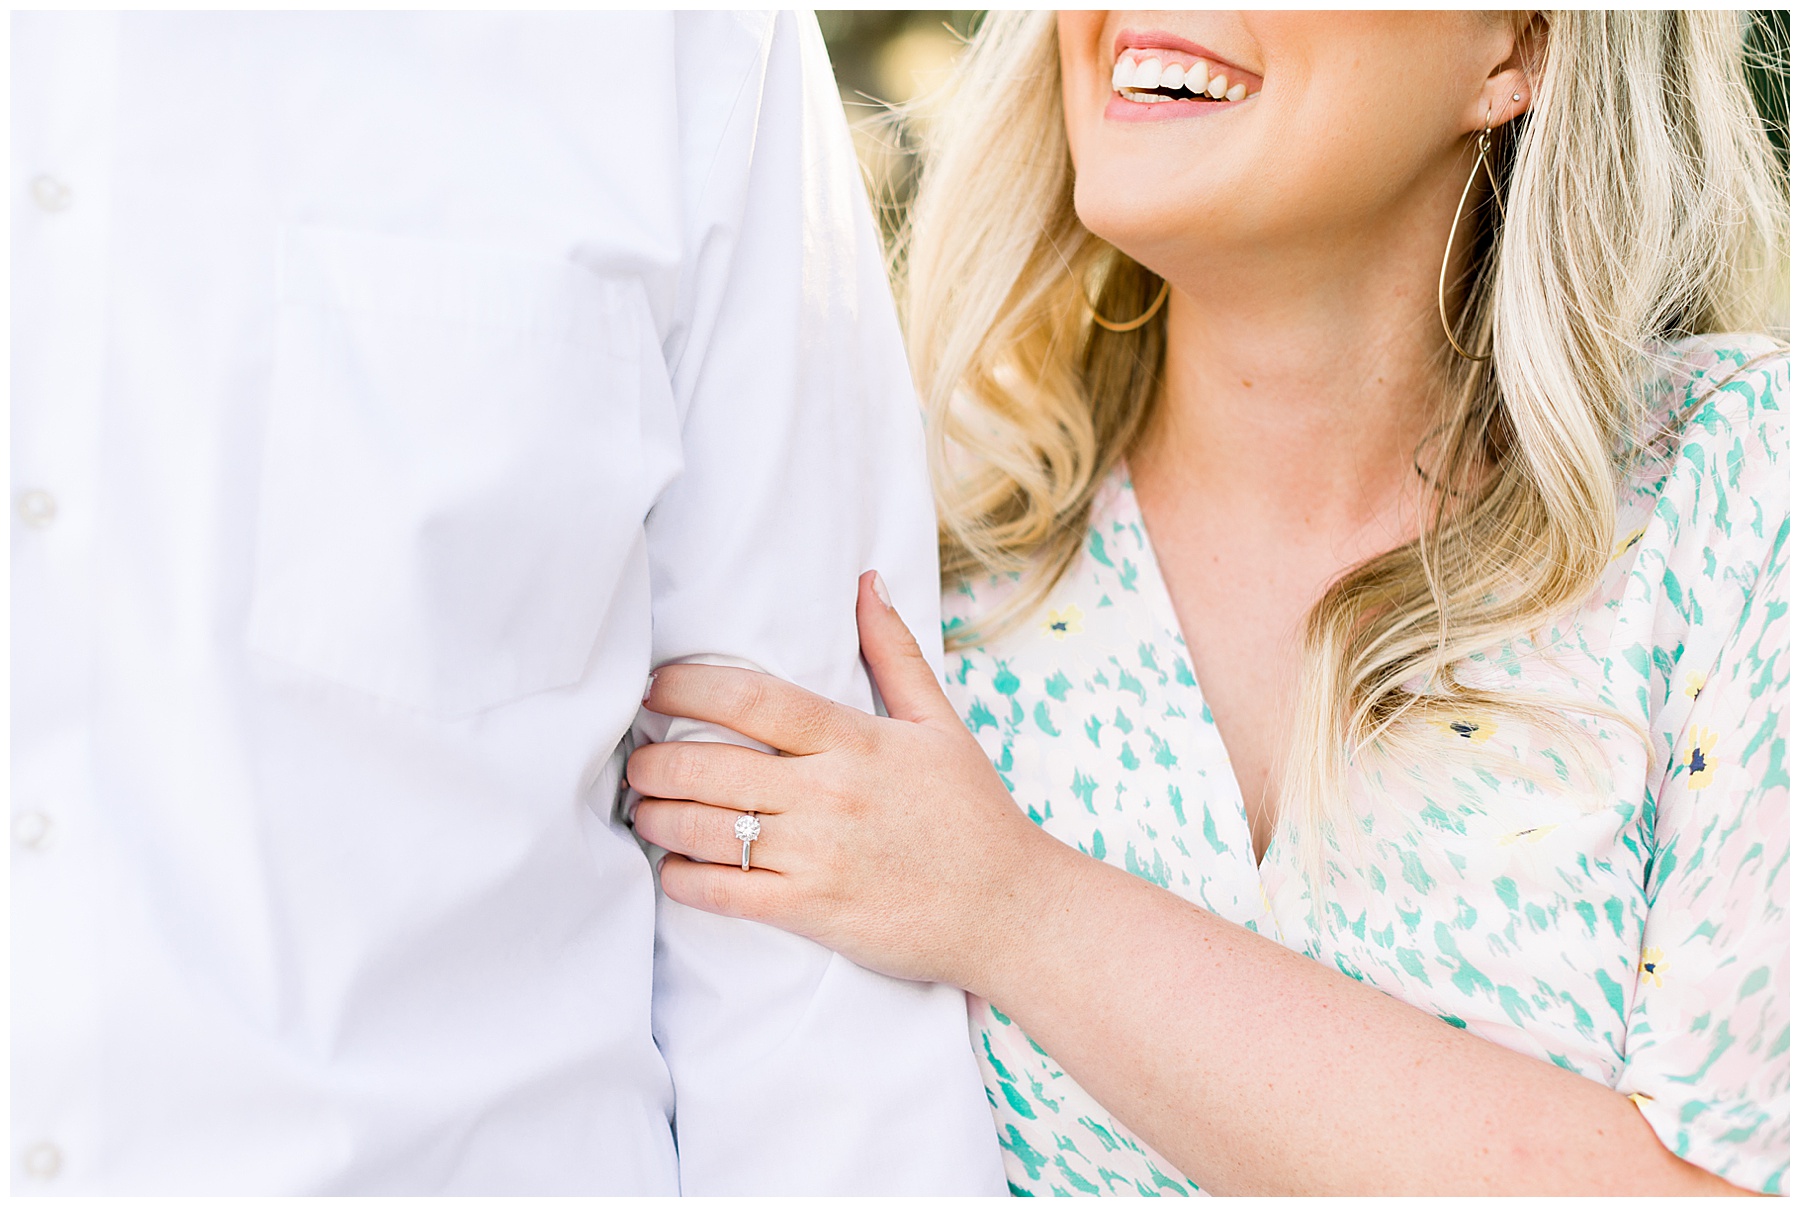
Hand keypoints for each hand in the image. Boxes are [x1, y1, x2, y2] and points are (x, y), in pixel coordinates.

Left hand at [628, 571, 1069, 990]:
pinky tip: (671, 868)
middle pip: (712, 763)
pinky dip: (685, 879)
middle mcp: (829, 792)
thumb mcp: (940, 725)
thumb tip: (868, 582)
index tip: (654, 687)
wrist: (1012, 910)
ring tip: (642, 807)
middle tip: (636, 757)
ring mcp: (819, 854)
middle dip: (656, 758)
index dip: (687, 687)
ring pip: (708, 828)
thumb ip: (895, 653)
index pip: (751, 699)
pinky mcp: (814, 911)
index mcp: (855, 740)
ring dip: (658, 815)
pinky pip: (727, 893)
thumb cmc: (974, 815)